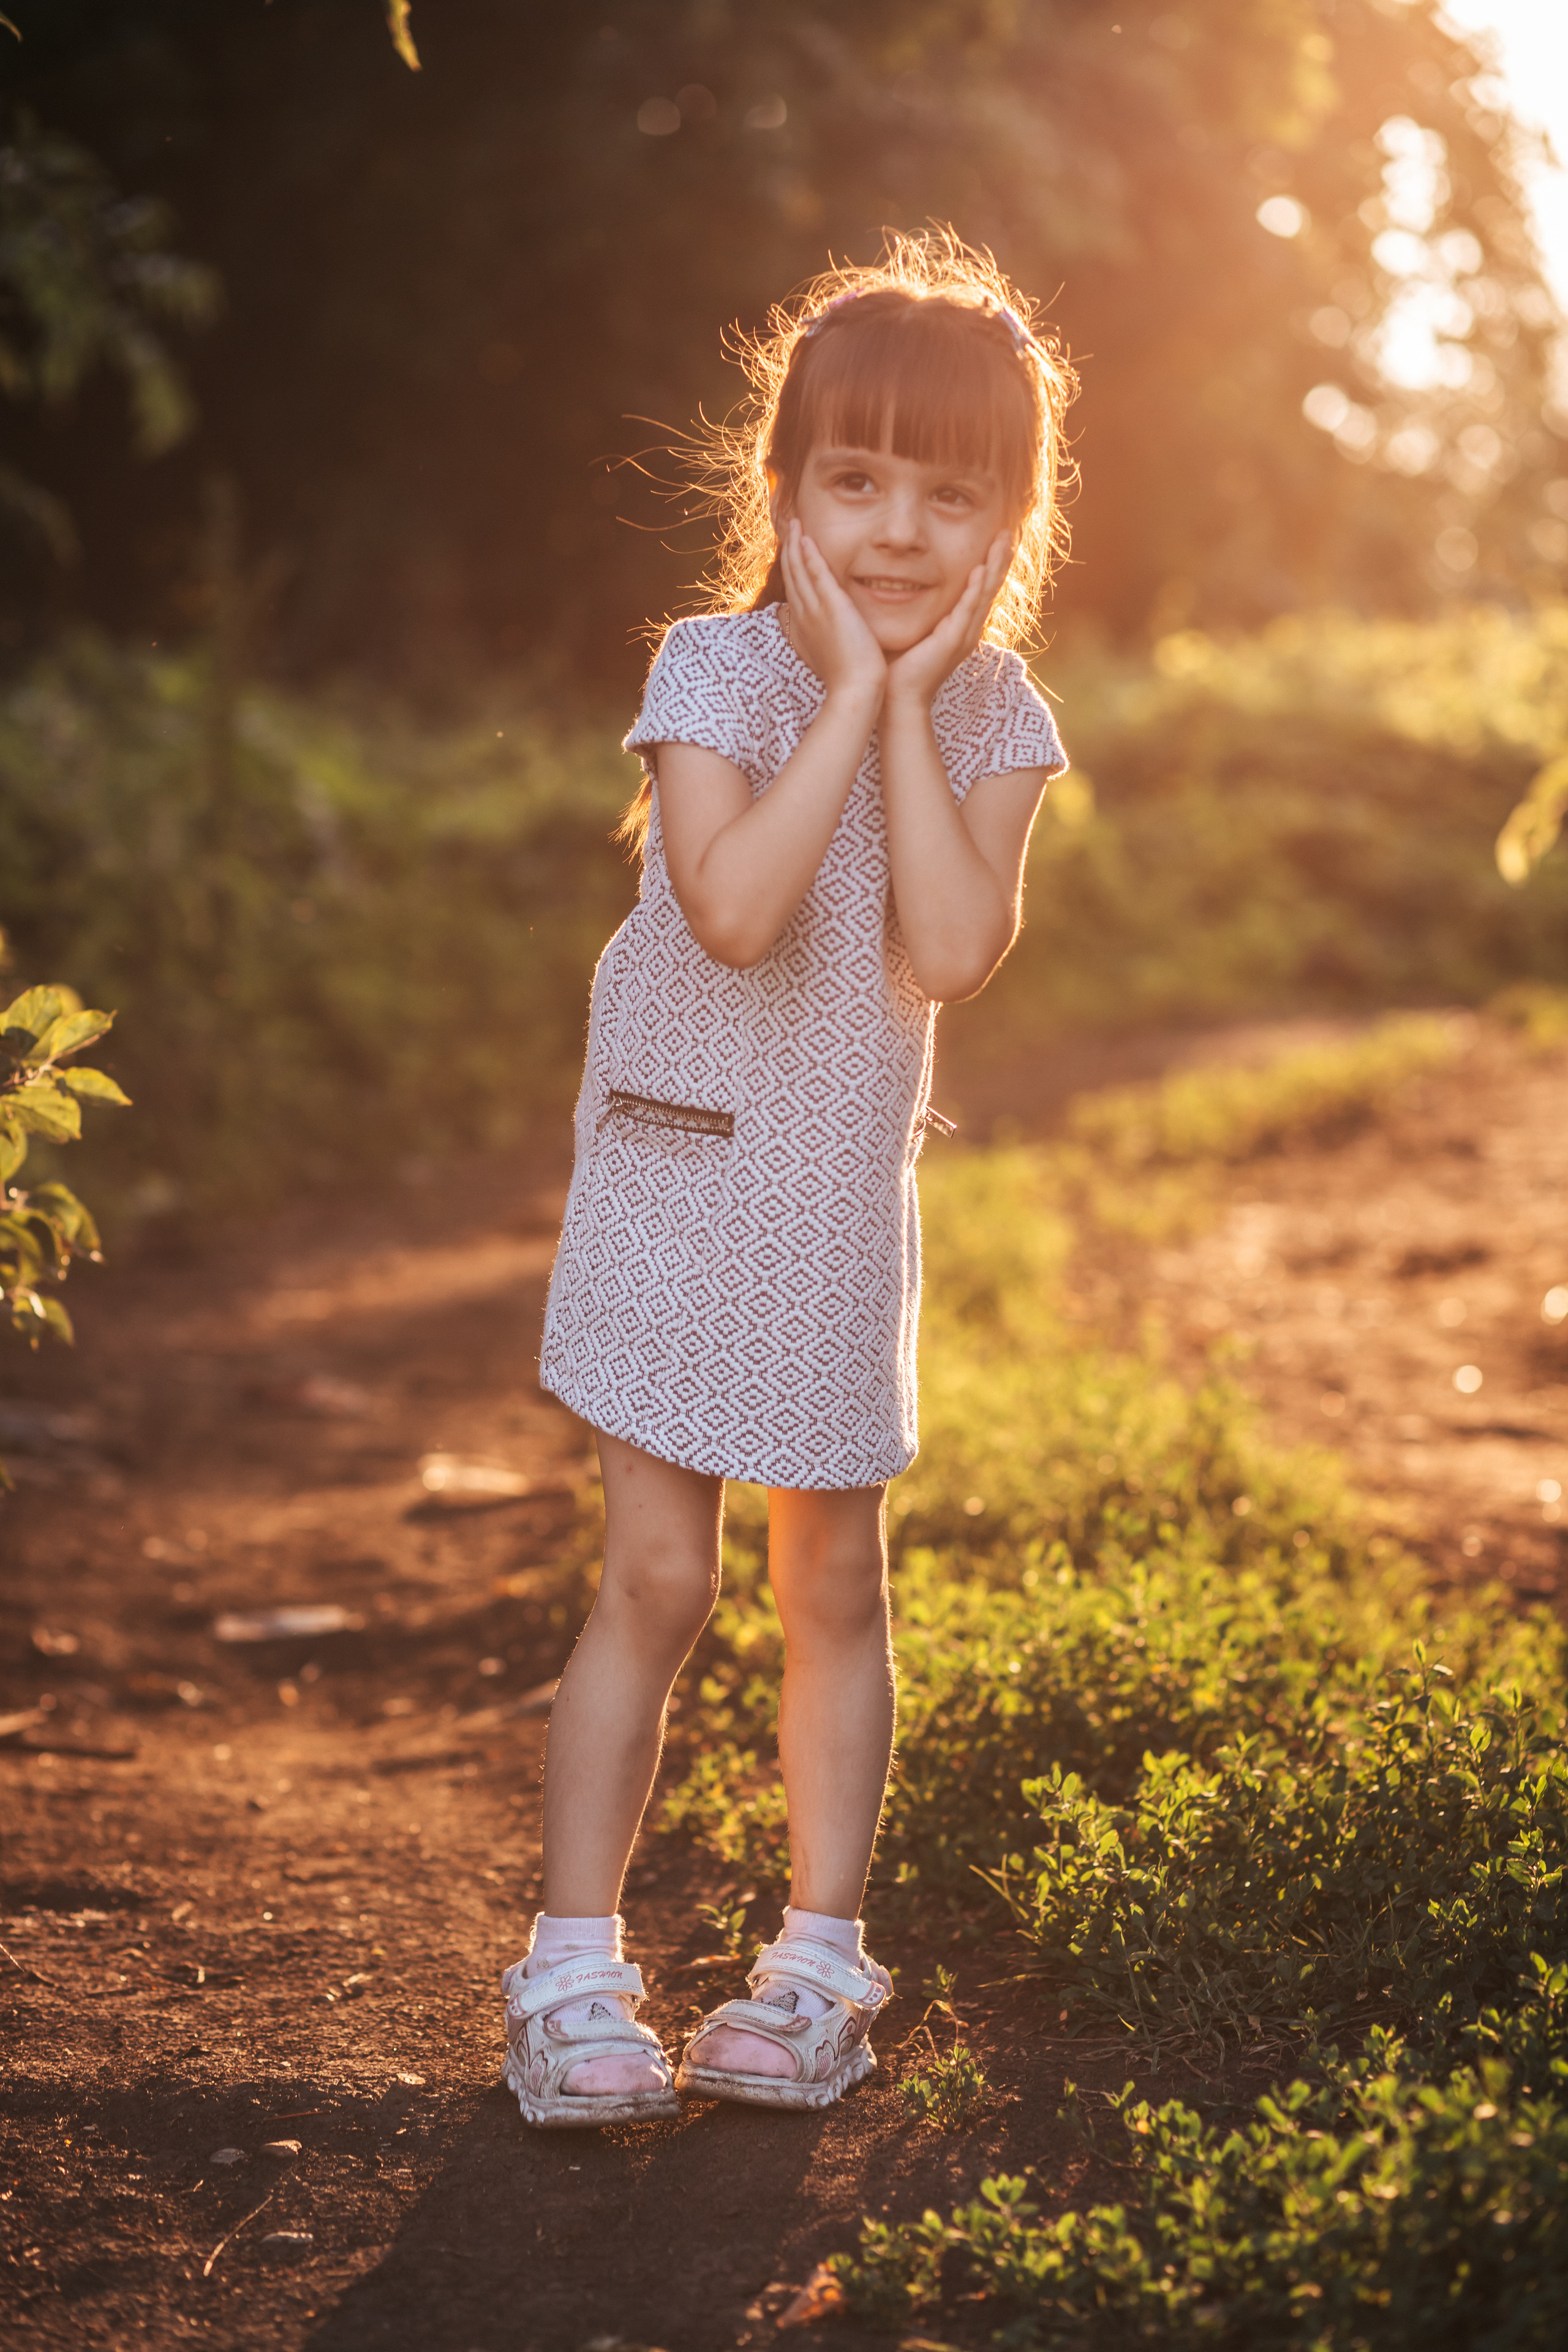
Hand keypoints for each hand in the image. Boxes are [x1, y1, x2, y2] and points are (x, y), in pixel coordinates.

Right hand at [779, 520, 886, 709]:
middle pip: (792, 576)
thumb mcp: (833, 657)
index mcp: (804, 628)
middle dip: (789, 551)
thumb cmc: (850, 681)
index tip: (793, 552)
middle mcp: (804, 617)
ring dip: (795, 545)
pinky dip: (809, 553)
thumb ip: (829, 641)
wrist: (856, 691)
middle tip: (789, 527)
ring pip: (799, 570)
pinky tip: (806, 536)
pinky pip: (816, 573)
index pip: (796, 591)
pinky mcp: (830, 606)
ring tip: (794, 522)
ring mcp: (814, 611)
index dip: (793, 570)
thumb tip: (831, 637)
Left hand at [883, 530, 1013, 713]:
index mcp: (960, 626)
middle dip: (1000, 558)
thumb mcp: (914, 629)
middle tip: (1010, 531)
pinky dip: (974, 590)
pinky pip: (966, 611)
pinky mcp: (951, 643)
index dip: (991, 564)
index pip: (981, 589)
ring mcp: (962, 636)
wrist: (897, 698)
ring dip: (995, 566)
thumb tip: (899, 583)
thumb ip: (917, 609)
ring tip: (1004, 541)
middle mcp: (967, 630)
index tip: (997, 537)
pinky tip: (980, 571)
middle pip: (990, 587)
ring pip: (984, 595)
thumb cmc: (900, 666)